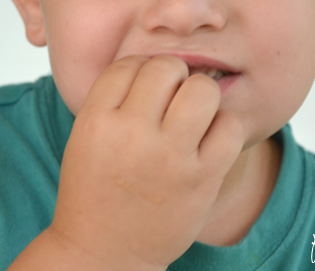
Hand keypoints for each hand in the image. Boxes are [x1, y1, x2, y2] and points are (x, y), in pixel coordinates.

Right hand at [49, 55, 244, 269]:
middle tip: (171, 97)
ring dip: (200, 95)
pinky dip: (224, 127)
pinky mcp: (201, 180)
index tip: (144, 87)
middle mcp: (131, 134)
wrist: (103, 253)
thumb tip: (155, 62)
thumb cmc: (94, 191)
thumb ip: (112, 99)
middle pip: (166, 68)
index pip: (128, 64)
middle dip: (172, 77)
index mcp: (96, 121)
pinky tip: (209, 139)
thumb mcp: (85, 138)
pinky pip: (230, 126)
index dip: (140, 69)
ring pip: (202, 90)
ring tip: (192, 114)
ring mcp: (169, 158)